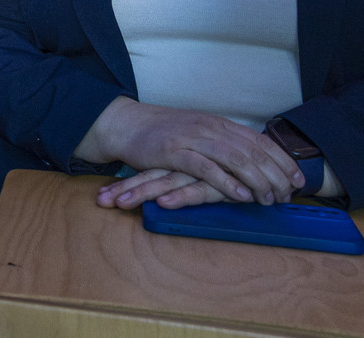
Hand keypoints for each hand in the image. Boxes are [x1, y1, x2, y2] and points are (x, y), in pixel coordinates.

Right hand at [75, 97, 301, 205]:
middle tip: (287, 196)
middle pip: (252, 150)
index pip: (259, 140)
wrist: (127, 124)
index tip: (298, 180)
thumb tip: (250, 163)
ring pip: (235, 158)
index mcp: (219, 123)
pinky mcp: (175, 152)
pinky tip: (241, 195)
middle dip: (275, 174)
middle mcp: (210, 128)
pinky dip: (227, 182)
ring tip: (269, 199)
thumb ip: (222, 145)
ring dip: (257, 180)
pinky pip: (207, 168)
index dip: (282, 160)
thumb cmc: (164, 134)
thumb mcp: (199, 134)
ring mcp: (193, 139)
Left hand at [96, 168, 227, 209]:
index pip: (147, 173)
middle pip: (150, 177)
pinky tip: (163, 203)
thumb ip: (182, 183)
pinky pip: (197, 191)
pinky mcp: (220, 184)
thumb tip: (156, 194)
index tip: (101, 197)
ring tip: (119, 203)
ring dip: (141, 193)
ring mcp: (201, 173)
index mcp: (180, 163)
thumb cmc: (230, 171)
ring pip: (166, 183)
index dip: (125, 184)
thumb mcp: (201, 177)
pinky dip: (180, 197)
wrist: (262, 160)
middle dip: (125, 190)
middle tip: (101, 201)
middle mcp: (187, 166)